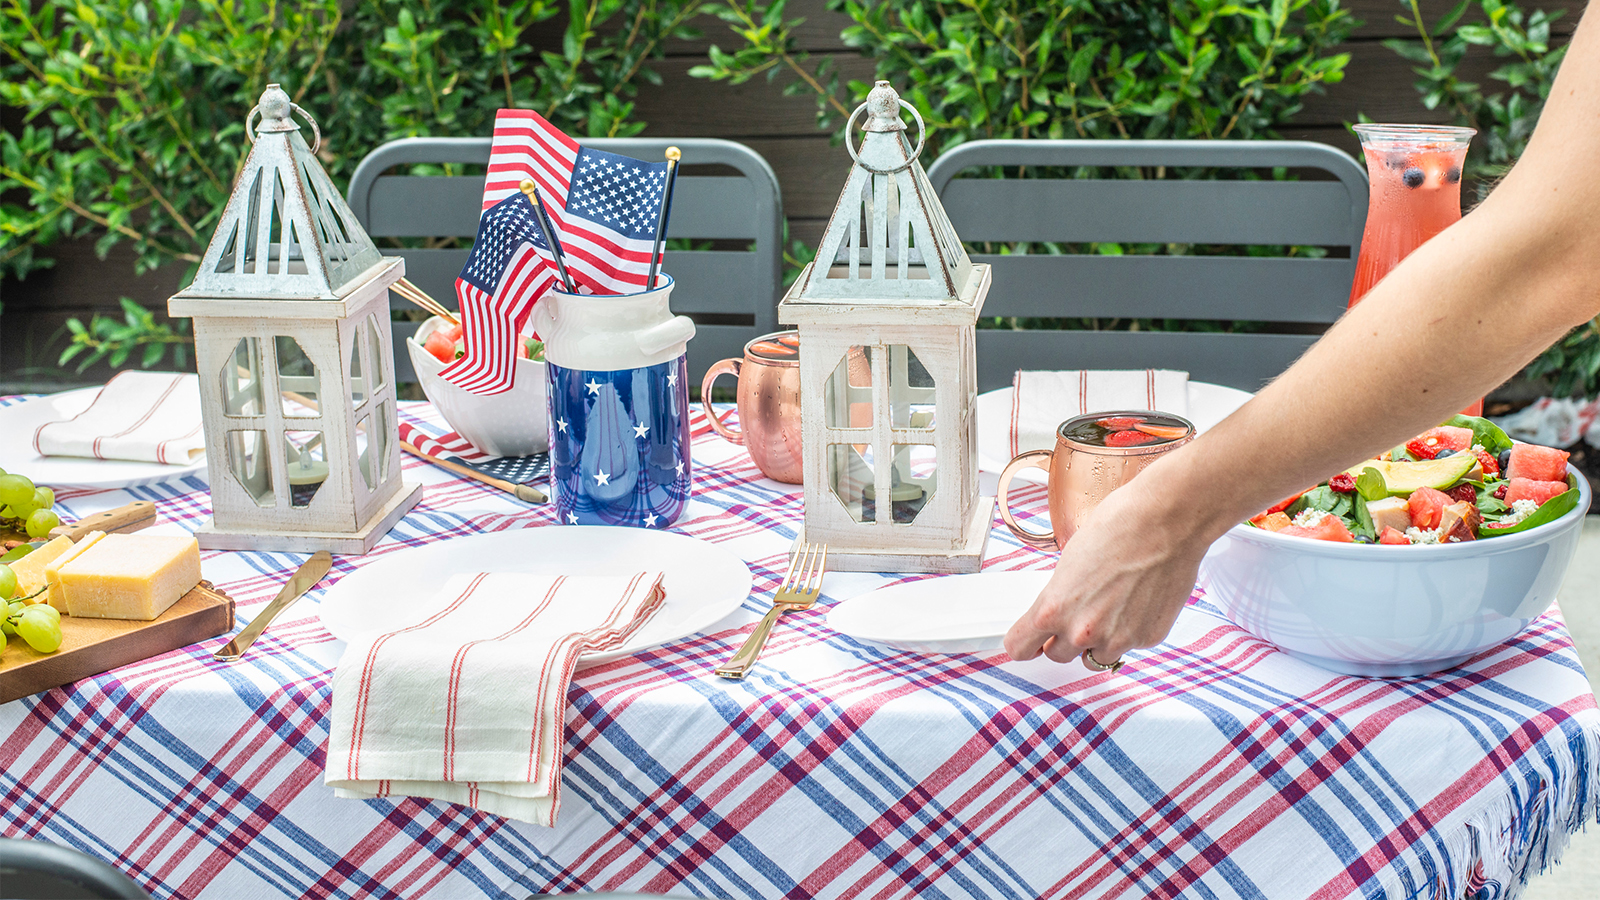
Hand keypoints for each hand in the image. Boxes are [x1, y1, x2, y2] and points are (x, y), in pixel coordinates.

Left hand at [1003, 475, 1208, 665]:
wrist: (1165, 522)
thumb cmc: (1118, 527)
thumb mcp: (1069, 561)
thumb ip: (1060, 596)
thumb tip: (1059, 611)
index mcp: (1053, 608)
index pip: (1019, 647)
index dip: (1024, 643)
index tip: (1029, 642)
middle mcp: (1082, 631)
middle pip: (1057, 655)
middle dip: (1063, 639)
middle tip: (1077, 614)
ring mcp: (1117, 639)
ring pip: (1094, 657)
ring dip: (1097, 642)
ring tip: (1110, 607)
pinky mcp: (1147, 638)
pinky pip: (1128, 646)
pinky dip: (1129, 632)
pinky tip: (1137, 601)